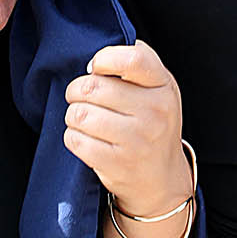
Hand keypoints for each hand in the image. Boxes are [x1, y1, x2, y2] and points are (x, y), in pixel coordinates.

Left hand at [63, 41, 191, 213]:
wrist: (162, 179)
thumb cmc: (153, 124)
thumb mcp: (159, 88)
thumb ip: (137, 63)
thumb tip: (97, 58)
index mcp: (163, 87)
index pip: (132, 59)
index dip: (104, 59)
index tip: (96, 68)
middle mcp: (154, 112)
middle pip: (93, 86)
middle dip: (76, 90)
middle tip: (80, 96)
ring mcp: (136, 140)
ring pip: (79, 114)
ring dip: (73, 115)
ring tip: (83, 118)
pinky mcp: (116, 163)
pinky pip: (75, 140)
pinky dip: (73, 136)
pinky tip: (85, 138)